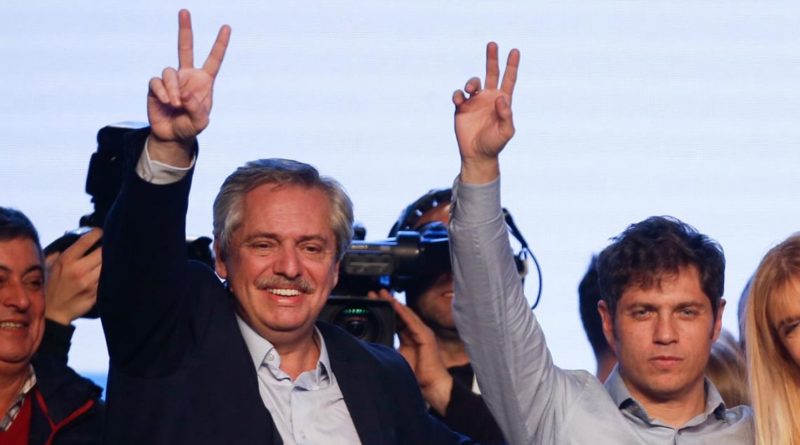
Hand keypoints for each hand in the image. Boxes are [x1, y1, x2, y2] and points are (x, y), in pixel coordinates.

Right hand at [44, 229, 102, 324]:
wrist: (54, 312)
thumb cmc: (51, 286)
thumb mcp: (49, 265)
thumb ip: (60, 250)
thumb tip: (72, 235)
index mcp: (66, 260)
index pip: (87, 240)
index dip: (97, 233)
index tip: (100, 232)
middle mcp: (79, 269)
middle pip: (103, 251)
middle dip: (106, 247)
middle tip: (108, 245)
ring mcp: (89, 282)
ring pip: (108, 264)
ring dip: (110, 260)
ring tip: (110, 257)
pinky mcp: (97, 292)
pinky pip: (108, 278)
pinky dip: (110, 273)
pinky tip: (110, 270)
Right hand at [147, 9, 230, 165]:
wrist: (172, 136)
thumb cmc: (191, 127)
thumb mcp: (201, 122)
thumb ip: (197, 109)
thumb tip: (183, 94)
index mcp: (203, 81)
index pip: (213, 59)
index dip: (220, 44)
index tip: (227, 27)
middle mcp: (187, 76)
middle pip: (185, 48)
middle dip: (184, 29)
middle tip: (184, 11)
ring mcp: (171, 80)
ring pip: (169, 72)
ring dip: (173, 88)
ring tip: (176, 104)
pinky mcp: (156, 87)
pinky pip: (157, 82)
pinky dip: (162, 92)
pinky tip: (167, 102)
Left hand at [368, 289, 453, 414]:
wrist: (430, 385)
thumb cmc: (416, 375)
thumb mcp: (396, 359)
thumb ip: (387, 350)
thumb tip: (371, 346)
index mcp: (408, 338)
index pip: (395, 320)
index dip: (385, 311)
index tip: (372, 303)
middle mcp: (415, 332)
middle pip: (400, 314)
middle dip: (387, 303)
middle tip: (374, 293)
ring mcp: (422, 332)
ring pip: (406, 313)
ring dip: (394, 303)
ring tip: (383, 294)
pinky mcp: (426, 335)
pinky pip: (412, 320)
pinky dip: (403, 312)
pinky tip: (395, 304)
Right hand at [453, 42, 519, 183]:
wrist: (477, 154)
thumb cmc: (495, 144)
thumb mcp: (506, 131)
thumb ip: (506, 115)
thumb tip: (501, 98)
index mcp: (502, 101)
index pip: (508, 79)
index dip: (512, 65)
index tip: (514, 51)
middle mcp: (489, 98)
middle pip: (491, 73)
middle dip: (492, 58)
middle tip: (492, 44)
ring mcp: (474, 102)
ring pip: (473, 82)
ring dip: (471, 82)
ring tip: (470, 89)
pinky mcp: (461, 108)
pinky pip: (458, 95)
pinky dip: (458, 94)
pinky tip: (460, 99)